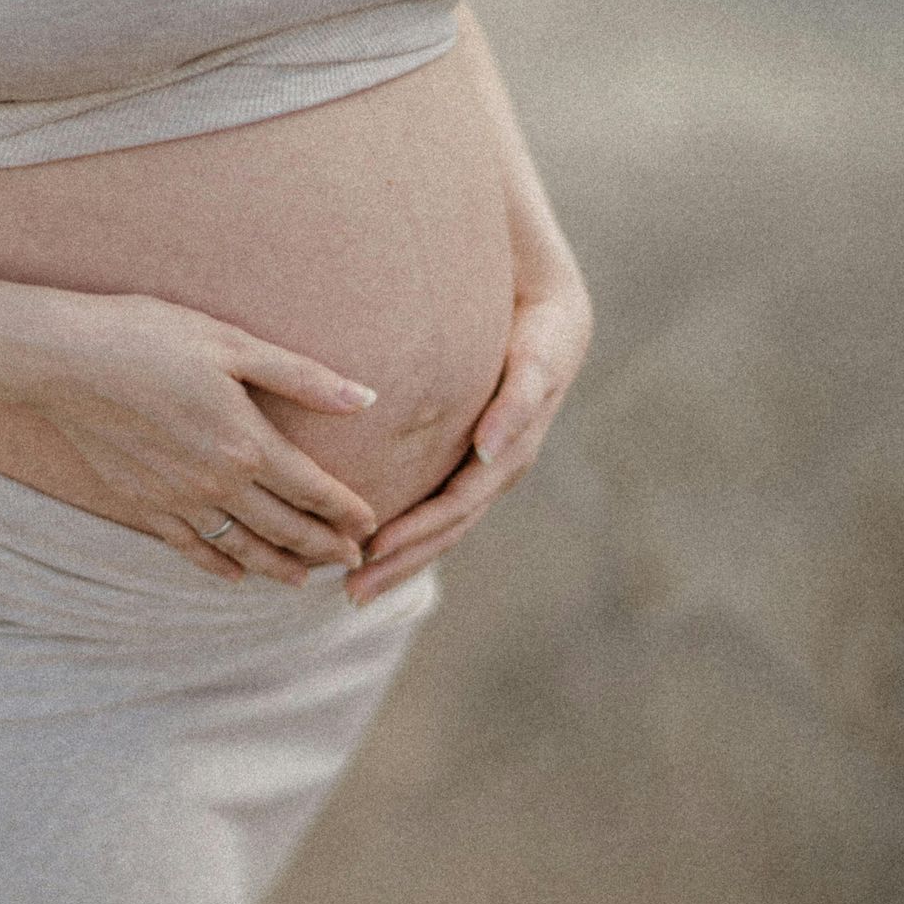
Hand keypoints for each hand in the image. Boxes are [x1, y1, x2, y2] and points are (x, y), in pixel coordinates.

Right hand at [6, 289, 381, 584]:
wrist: (63, 359)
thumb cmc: (148, 337)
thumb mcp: (232, 343)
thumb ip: (301, 377)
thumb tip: (364, 398)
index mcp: (247, 442)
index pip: (314, 490)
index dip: (348, 512)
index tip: (370, 526)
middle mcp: (218, 483)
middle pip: (287, 529)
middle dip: (325, 548)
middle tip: (352, 560)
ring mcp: (178, 501)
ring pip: (243, 549)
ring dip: (279, 567)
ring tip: (303, 580)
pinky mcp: (143, 505)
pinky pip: (191, 550)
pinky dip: (219, 566)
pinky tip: (234, 575)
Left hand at [345, 276, 593, 605]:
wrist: (552, 309)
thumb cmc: (543, 332)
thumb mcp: (537, 360)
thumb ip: (516, 404)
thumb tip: (485, 452)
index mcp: (508, 458)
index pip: (454, 509)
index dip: (415, 534)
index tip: (371, 552)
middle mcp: (492, 473)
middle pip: (442, 532)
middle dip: (399, 564)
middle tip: (351, 594)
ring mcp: (479, 470)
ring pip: (436, 526)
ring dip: (398, 558)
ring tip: (352, 586)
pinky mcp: (464, 458)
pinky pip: (431, 502)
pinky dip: (403, 529)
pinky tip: (367, 542)